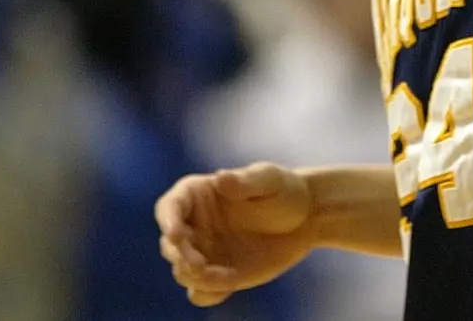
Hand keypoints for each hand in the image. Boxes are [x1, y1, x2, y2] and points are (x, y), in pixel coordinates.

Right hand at [156, 162, 316, 306]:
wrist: (305, 218)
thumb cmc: (283, 190)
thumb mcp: (269, 179)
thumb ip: (244, 181)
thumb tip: (220, 178)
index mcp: (196, 195)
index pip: (169, 207)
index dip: (168, 221)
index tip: (176, 233)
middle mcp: (193, 226)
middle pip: (170, 245)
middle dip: (180, 255)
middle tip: (199, 263)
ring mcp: (203, 253)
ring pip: (182, 271)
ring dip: (193, 277)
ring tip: (219, 278)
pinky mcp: (217, 276)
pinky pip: (202, 292)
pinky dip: (208, 293)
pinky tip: (227, 288)